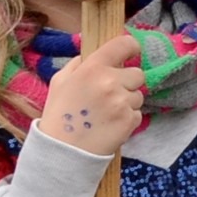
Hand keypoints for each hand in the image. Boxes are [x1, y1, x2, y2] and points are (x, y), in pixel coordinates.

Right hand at [37, 32, 145, 154]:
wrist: (61, 152)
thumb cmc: (58, 115)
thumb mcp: (60, 82)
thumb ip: (77, 64)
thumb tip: (92, 54)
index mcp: (93, 68)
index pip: (124, 44)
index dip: (130, 47)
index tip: (130, 52)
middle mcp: (111, 82)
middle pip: (137, 74)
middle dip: (126, 82)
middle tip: (109, 95)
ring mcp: (122, 102)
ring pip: (137, 95)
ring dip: (126, 102)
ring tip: (105, 114)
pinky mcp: (130, 120)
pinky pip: (137, 113)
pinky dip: (127, 119)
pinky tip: (109, 125)